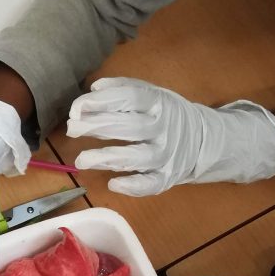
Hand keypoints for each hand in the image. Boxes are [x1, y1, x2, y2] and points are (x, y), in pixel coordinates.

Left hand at [66, 77, 274, 195]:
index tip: (77, 107)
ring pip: (136, 157)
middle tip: (72, 129)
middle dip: (97, 127)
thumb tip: (94, 89)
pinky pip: (150, 184)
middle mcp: (164, 128)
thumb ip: (123, 89)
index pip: (130, 98)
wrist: (202, 140)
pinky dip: (132, 186)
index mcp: (159, 102)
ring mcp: (167, 155)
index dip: (102, 101)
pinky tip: (112, 183)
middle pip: (129, 126)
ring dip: (107, 158)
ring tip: (81, 161)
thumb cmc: (166, 115)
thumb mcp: (152, 94)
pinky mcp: (168, 177)